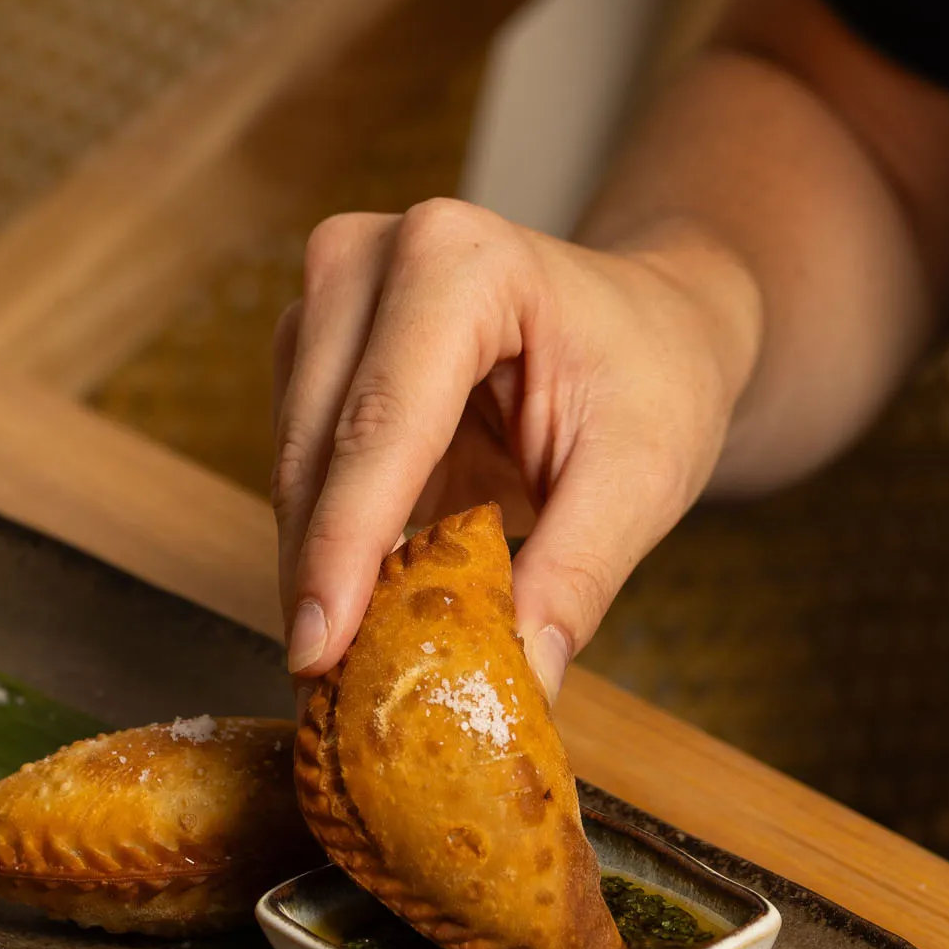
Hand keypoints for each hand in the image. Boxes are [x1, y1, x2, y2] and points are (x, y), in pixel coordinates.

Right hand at [271, 198, 757, 697]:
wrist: (654, 325)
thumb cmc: (655, 378)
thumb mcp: (642, 477)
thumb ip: (578, 574)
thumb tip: (520, 679)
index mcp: (460, 260)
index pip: (382, 425)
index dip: (345, 547)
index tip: (320, 649)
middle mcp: (372, 258)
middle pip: (318, 445)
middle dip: (319, 573)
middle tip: (331, 690)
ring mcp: (333, 298)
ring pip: (293, 462)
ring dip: (315, 566)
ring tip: (347, 668)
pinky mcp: (316, 351)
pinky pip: (303, 468)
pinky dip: (326, 546)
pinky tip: (356, 613)